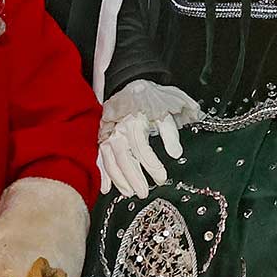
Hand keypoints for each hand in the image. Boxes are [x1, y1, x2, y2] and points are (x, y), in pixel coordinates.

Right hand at [96, 80, 201, 197]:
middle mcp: (118, 129)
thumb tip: (176, 153)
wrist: (131, 83)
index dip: (152, 165)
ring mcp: (108, 134)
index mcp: (134, 122)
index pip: (142, 148)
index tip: (162, 178)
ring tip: (129, 193)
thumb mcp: (166, 109)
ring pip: (111, 160)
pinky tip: (106, 188)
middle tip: (143, 192)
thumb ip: (170, 132)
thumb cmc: (150, 98)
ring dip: (119, 179)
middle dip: (134, 177)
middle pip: (124, 158)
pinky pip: (100, 158)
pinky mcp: (102, 137)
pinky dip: (103, 174)